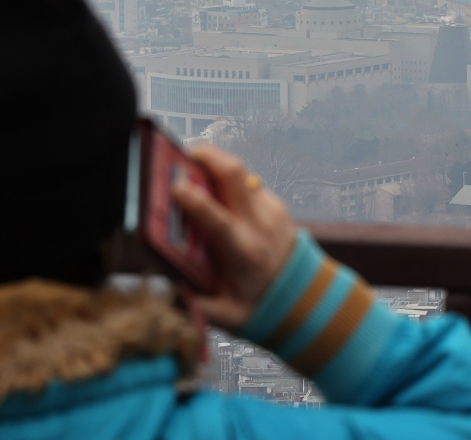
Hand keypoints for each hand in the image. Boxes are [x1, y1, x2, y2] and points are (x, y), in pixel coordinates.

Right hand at [172, 145, 296, 330]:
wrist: (306, 299)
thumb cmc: (260, 309)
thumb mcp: (225, 317)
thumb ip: (194, 305)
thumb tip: (165, 288)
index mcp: (245, 254)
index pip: (219, 220)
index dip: (195, 201)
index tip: (174, 187)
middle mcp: (261, 226)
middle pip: (235, 176)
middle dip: (207, 157)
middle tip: (182, 154)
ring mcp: (272, 212)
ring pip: (241, 175)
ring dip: (215, 166)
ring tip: (190, 167)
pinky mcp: (277, 206)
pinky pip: (248, 187)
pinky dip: (227, 185)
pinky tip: (213, 193)